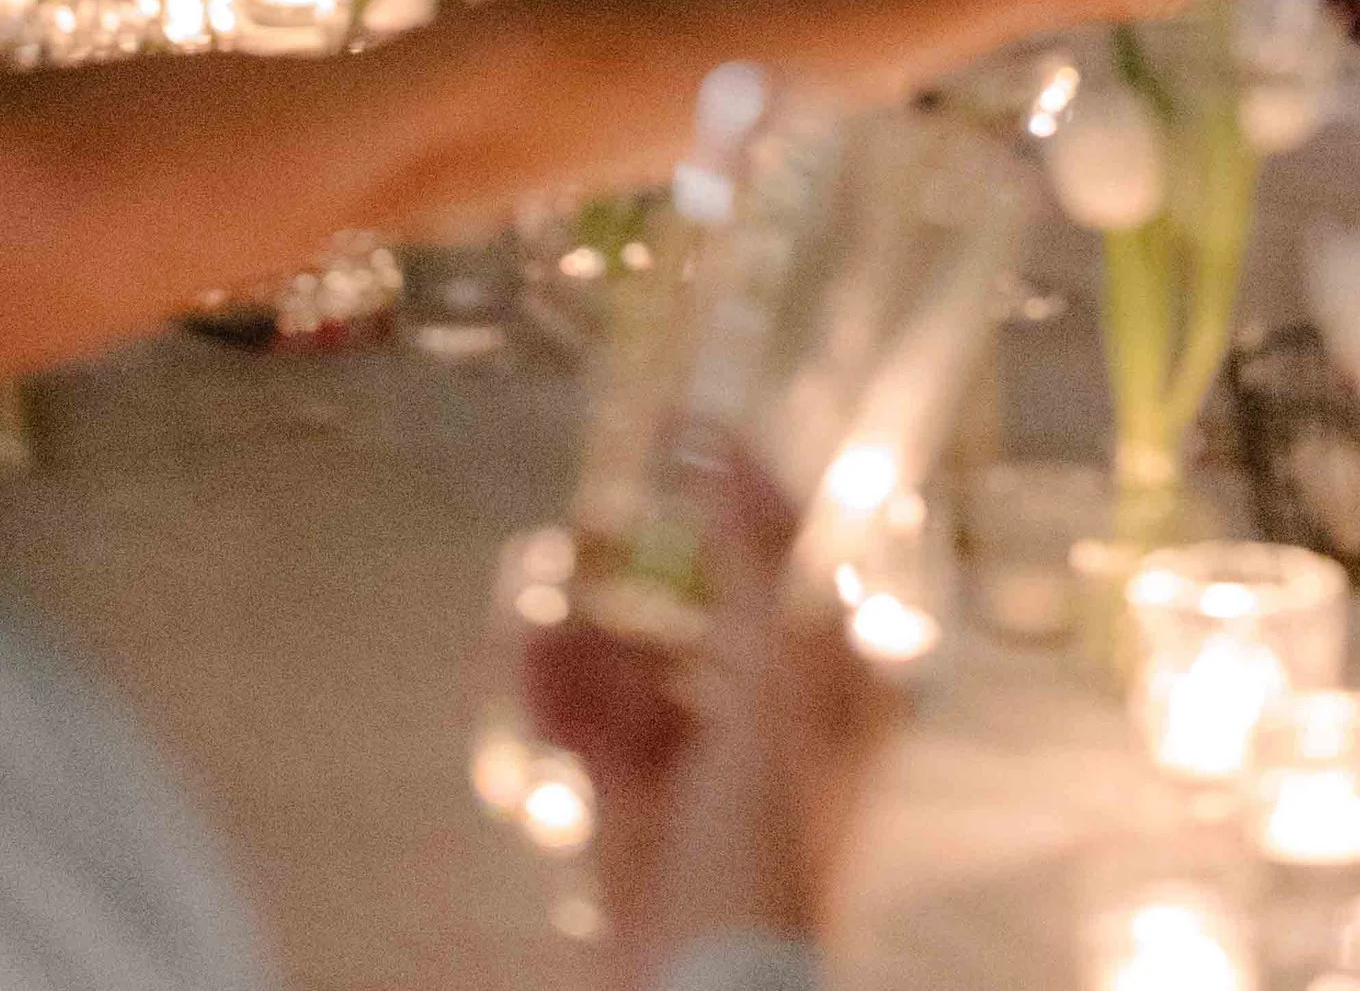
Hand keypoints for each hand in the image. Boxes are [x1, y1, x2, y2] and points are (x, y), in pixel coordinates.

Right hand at [526, 448, 895, 985]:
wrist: (709, 984)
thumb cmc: (768, 834)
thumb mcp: (776, 687)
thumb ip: (755, 569)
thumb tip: (728, 459)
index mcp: (832, 680)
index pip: (790, 555)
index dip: (741, 487)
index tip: (683, 425)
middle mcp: (772, 709)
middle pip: (698, 606)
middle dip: (634, 572)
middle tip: (584, 523)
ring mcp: (702, 757)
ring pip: (635, 662)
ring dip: (584, 636)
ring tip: (539, 614)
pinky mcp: (640, 801)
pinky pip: (596, 723)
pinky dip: (562, 693)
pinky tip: (527, 666)